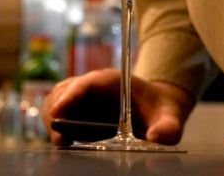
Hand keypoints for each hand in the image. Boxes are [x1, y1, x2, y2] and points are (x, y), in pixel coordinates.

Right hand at [42, 69, 193, 145]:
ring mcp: (82, 96)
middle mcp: (92, 86)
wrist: (157, 107)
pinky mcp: (77, 109)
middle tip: (61, 141)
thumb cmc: (160, 108)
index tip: (58, 115)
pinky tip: (66, 142)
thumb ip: (168, 127)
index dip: (70, 97)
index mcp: (112, 81)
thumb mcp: (169, 117)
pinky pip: (58, 112)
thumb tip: (157, 138)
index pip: (86, 84)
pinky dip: (57, 125)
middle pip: (63, 92)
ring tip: (63, 142)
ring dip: (54, 120)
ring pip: (56, 101)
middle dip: (56, 113)